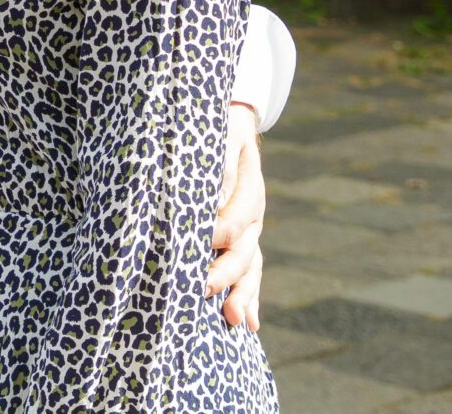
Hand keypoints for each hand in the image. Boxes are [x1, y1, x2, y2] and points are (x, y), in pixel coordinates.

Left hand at [208, 102, 264, 330]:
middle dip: (225, 272)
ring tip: (233, 319)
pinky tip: (247, 324)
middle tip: (205, 288)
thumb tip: (214, 192)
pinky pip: (251, 272)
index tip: (198, 244)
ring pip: (250, 266)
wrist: (231, 127)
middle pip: (243, 249)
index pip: (234, 218)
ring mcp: (251, 231)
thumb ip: (220, 161)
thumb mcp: (220, 136)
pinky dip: (249, 298)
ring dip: (242, 294)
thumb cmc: (216, 131)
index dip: (216, 233)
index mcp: (248, 189)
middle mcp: (253, 214)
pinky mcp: (244, 242)